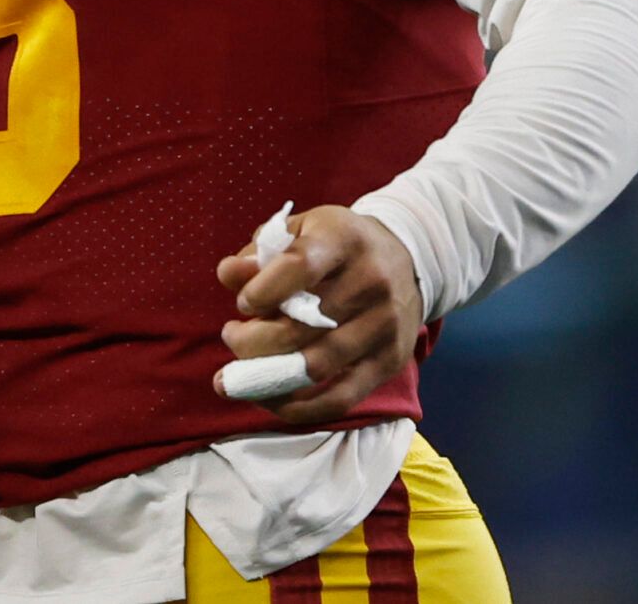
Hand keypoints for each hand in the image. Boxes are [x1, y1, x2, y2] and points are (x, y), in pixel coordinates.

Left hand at [212, 206, 422, 424]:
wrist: (408, 259)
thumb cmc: (337, 246)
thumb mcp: (300, 230)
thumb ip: (259, 252)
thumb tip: (228, 276)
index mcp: (341, 240)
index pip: (298, 267)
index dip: (260, 291)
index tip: (243, 304)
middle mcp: (369, 282)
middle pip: (301, 327)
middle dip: (251, 342)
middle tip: (232, 337)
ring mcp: (383, 325)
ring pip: (315, 367)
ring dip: (267, 376)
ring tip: (243, 370)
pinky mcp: (390, 361)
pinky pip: (340, 399)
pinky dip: (298, 408)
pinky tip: (269, 400)